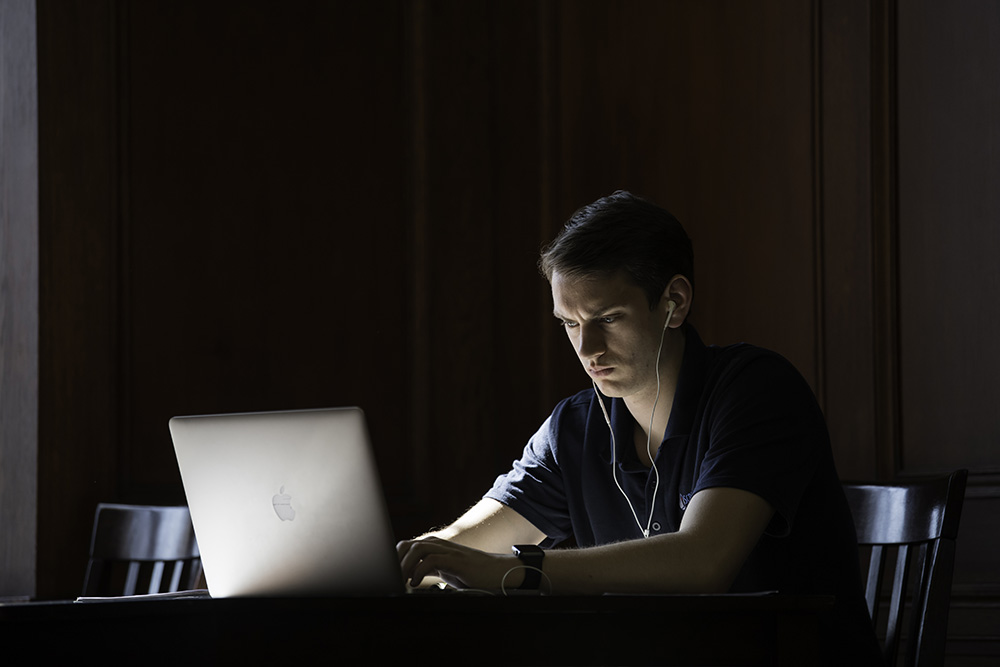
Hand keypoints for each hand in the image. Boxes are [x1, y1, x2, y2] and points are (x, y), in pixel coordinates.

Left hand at [396, 536, 521, 590]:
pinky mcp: (456, 561)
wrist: (498, 573)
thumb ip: (429, 568)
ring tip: (401, 581)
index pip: (406, 546)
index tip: (387, 575)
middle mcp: (439, 545)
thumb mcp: (445, 570)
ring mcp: (448, 551)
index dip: (394, 559)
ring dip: (405, 565)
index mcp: (434, 547)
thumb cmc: (471, 574)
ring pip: (418, 549)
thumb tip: (408, 578)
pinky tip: (416, 583)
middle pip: (408, 545)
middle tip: (391, 579)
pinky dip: (419, 571)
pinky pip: (432, 560)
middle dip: (396, 561)